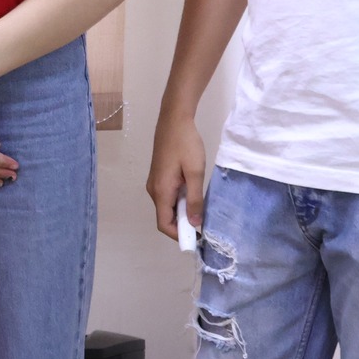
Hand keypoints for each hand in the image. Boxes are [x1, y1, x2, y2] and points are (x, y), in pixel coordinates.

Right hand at [146, 110, 206, 240]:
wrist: (174, 119)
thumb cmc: (186, 144)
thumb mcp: (195, 172)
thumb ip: (195, 199)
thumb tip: (195, 224)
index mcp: (161, 191)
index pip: (164, 224)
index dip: (179, 235)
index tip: (197, 239)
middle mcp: (153, 190)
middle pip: (165, 217)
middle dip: (183, 225)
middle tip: (204, 224)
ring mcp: (155, 182)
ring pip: (167, 207)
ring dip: (182, 213)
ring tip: (201, 209)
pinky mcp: (159, 176)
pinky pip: (168, 197)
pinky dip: (179, 202)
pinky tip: (193, 195)